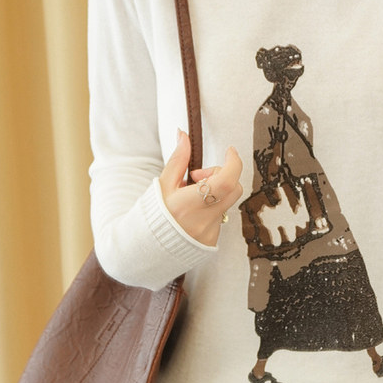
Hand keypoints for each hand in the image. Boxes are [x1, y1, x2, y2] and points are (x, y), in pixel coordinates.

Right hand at [159, 130, 243, 245]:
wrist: (148, 247)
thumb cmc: (153, 214)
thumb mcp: (163, 184)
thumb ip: (178, 159)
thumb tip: (183, 135)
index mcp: (189, 203)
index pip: (226, 180)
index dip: (233, 163)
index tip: (230, 151)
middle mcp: (203, 219)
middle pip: (234, 188)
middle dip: (223, 175)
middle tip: (200, 177)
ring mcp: (210, 231)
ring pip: (227, 202)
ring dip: (216, 193)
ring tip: (194, 196)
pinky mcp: (212, 240)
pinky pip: (221, 217)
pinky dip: (212, 208)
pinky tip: (194, 212)